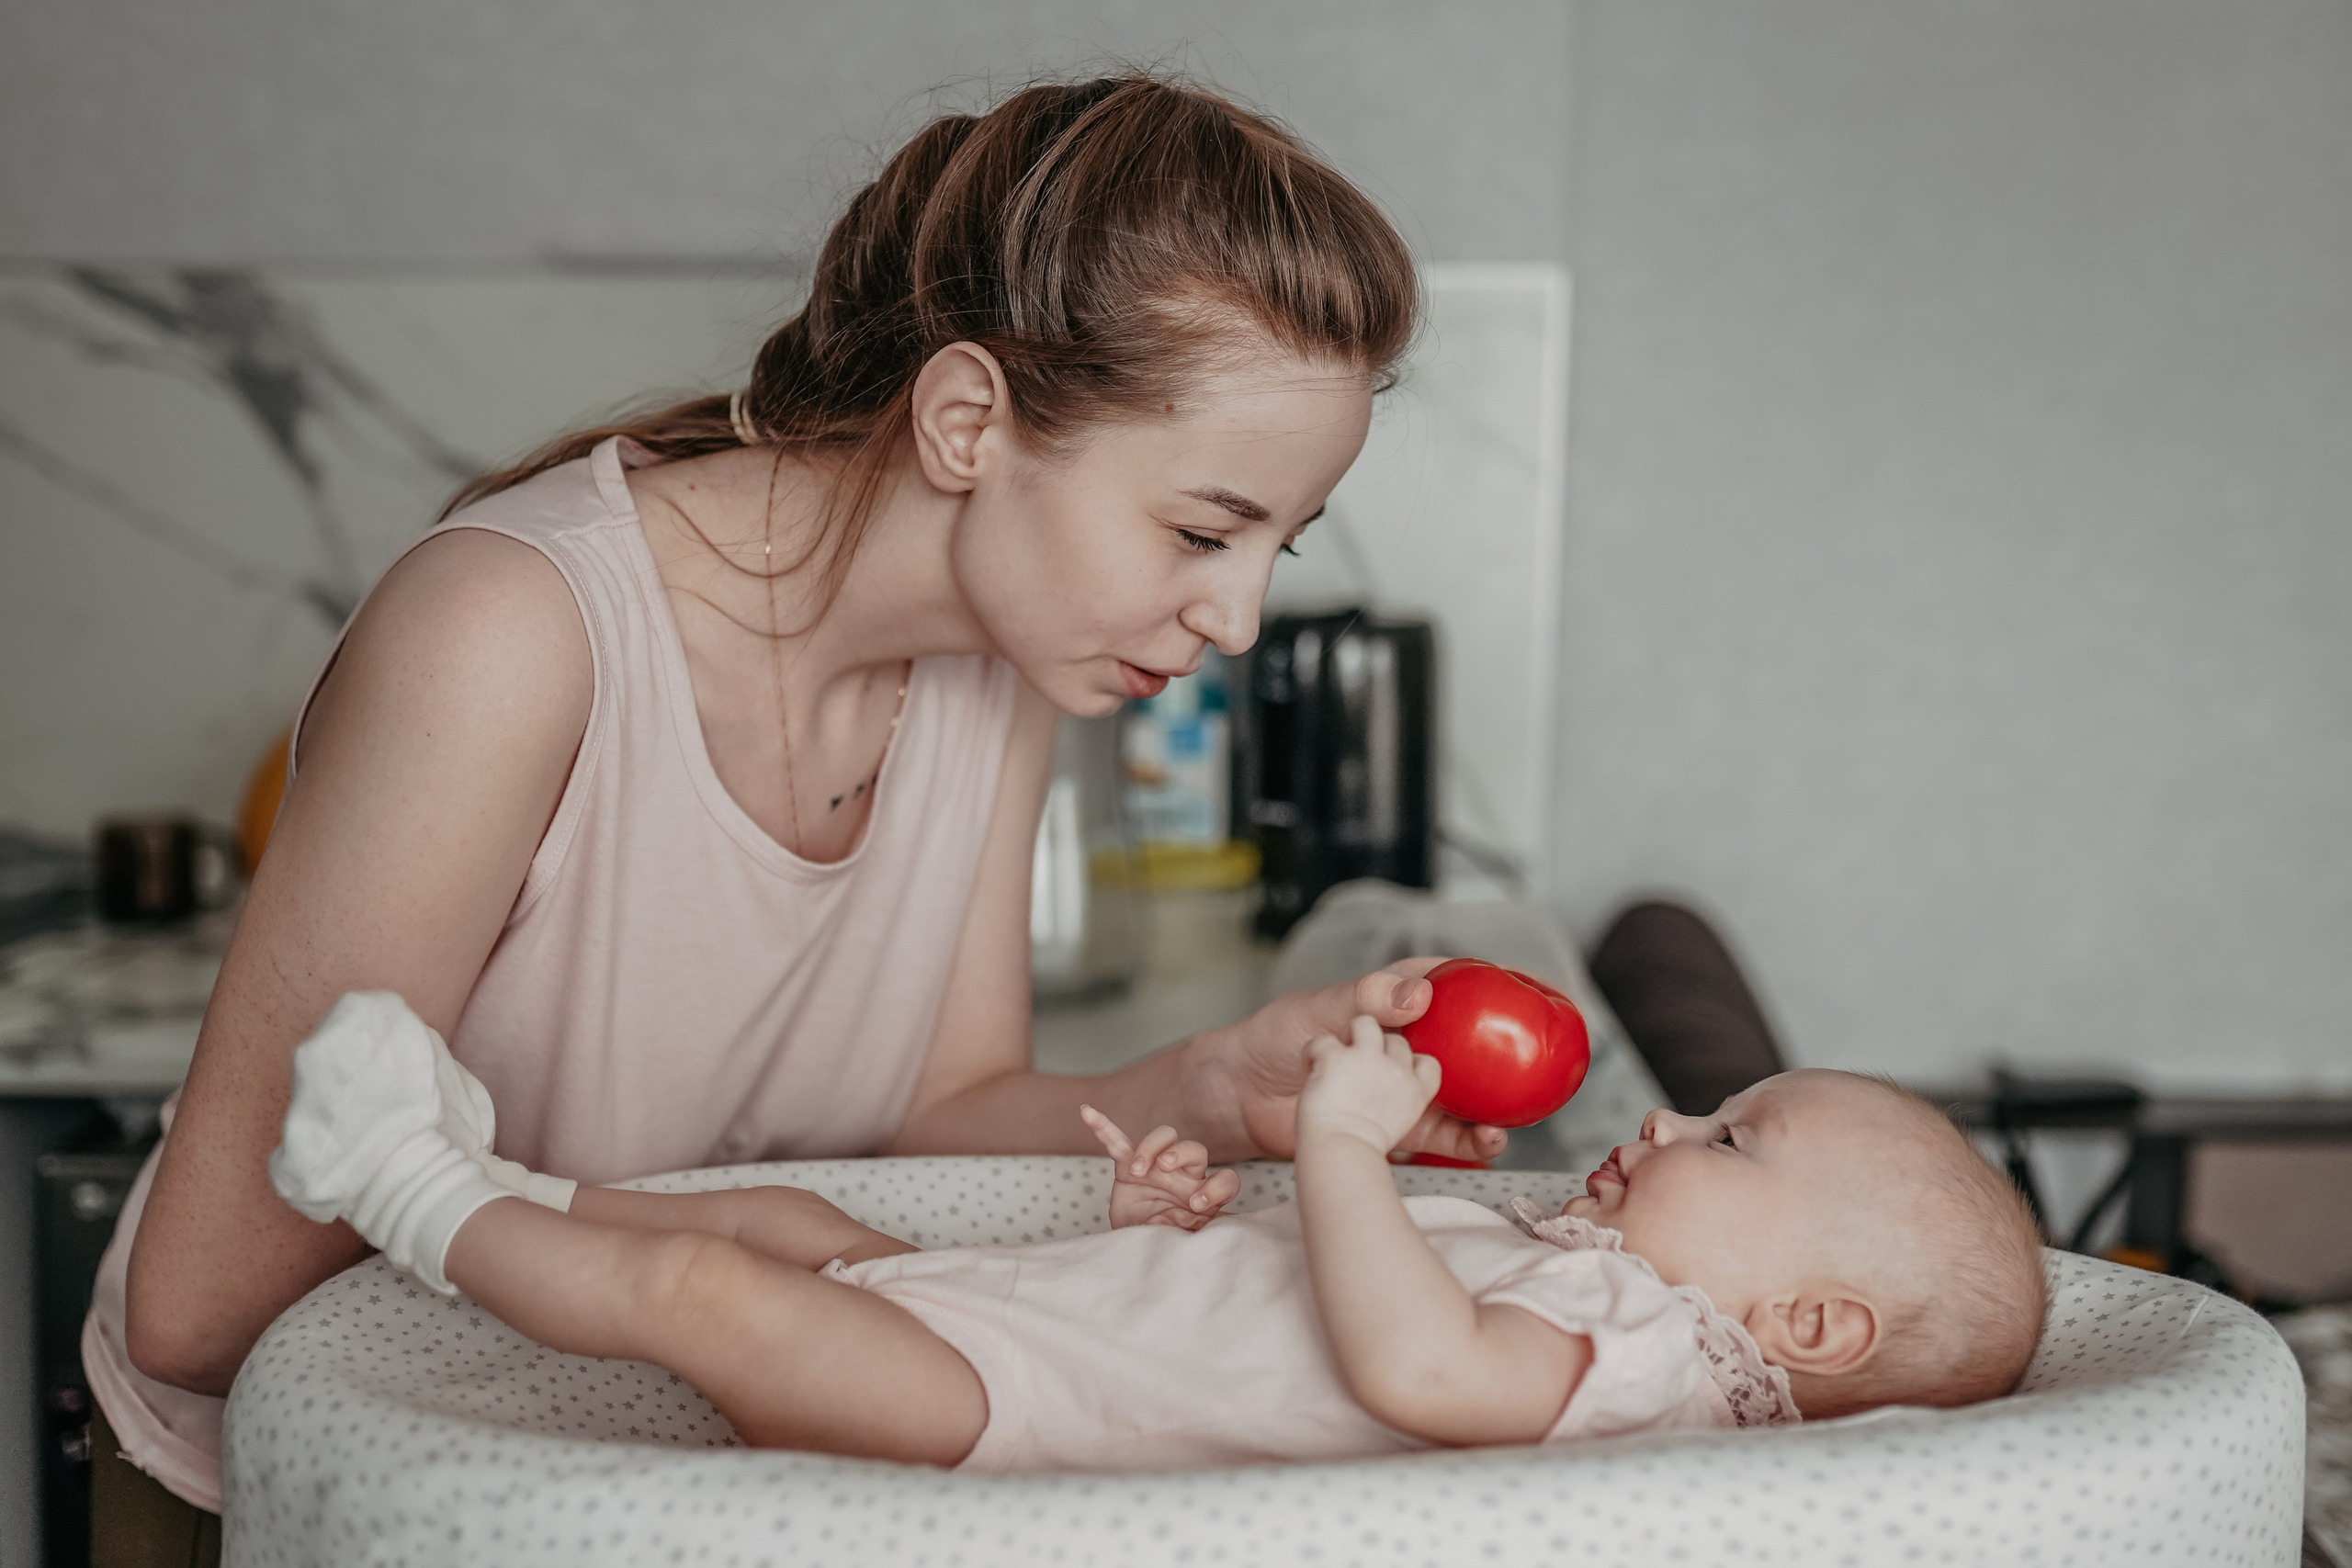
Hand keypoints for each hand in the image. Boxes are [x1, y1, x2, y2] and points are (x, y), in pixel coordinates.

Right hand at [1081, 1106, 1240, 1230]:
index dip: (1217, 1188)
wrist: (1137, 1244)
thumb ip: (1181, 1235)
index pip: (1226, 1181)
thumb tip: (1171, 1227)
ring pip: (1165, 1137)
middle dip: (1182, 1153)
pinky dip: (1103, 1127)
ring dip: (1152, 1146)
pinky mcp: (1128, 1165)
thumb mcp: (1178, 1243)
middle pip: (1195, 1149)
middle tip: (1165, 1169)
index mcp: (1204, 1195)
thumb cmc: (1167, 1242)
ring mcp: (1156, 1167)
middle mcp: (1185, 1176)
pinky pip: (1117, 1141)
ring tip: (1139, 1169)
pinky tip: (1088, 1112)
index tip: (1198, 1204)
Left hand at [1181, 959, 1508, 1163]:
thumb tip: (1420, 996)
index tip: (1517, 983)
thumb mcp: (1319, 1013)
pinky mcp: (1390, 1122)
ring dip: (1485, 1109)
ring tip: (1508, 1123)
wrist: (1240, 1097)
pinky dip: (1463, 1141)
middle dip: (1497, 1053)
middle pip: (1461, 1044)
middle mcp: (1400, 1044)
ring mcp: (1396, 1085)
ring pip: (1455, 1095)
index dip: (1477, 981)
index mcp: (1385, 1004)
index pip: (1438, 984)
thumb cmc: (1272, 1040)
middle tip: (1532, 1064)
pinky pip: (1437, 1133)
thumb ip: (1366, 1002)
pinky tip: (1485, 1144)